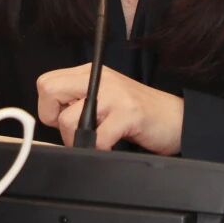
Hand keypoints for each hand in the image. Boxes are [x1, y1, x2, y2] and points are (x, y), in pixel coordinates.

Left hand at [36, 64, 183, 154]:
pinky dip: (99, 149)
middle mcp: (100, 78)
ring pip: (69, 118)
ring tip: (97, 140)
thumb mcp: (103, 98)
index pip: (46, 82)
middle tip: (76, 130)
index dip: (49, 107)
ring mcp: (114, 94)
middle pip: (49, 90)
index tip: (66, 119)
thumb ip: (77, 102)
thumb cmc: (137, 114)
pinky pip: (98, 138)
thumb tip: (50, 118)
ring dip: (77, 140)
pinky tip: (110, 146)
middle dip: (55, 120)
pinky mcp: (129, 113)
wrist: (177, 119)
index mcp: (90, 73)